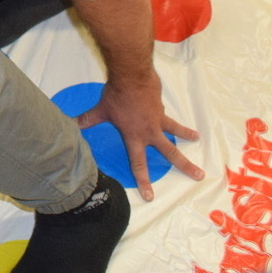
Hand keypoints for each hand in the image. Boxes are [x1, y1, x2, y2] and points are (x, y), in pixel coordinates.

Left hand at [75, 70, 202, 201]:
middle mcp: (150, 131)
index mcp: (136, 137)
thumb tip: (72, 125)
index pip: (139, 164)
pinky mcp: (161, 105)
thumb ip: (88, 120)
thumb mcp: (101, 110)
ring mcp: (158, 118)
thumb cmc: (117, 95)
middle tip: (199, 175)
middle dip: (185, 165)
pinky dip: (164, 112)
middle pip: (170, 152)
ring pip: (175, 130)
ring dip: (187, 134)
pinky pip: (165, 112)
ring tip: (197, 138)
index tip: (151, 196)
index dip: (144, 181)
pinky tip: (162, 106)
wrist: (133, 75)